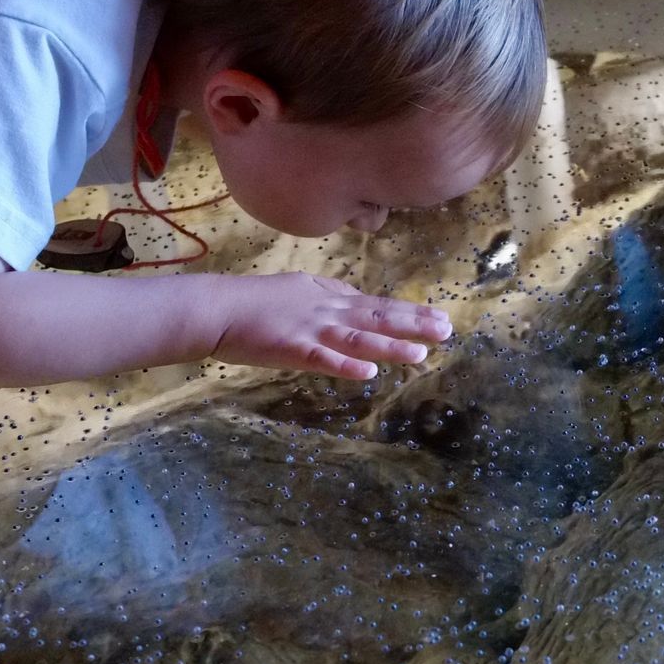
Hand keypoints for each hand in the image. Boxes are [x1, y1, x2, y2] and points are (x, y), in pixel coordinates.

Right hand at [203, 273, 452, 379]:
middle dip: (413, 324)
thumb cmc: (250, 302)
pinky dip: (346, 366)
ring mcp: (311, 329)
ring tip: (421, 354)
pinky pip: (324, 360)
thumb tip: (350, 299)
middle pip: (376, 317)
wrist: (216, 308)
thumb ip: (324, 295)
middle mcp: (326, 310)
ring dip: (390, 346)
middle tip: (447, 329)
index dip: (407, 310)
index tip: (437, 314)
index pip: (374, 305)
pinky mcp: (292, 349)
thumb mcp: (296, 289)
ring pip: (358, 338)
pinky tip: (369, 373)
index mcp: (327, 296)